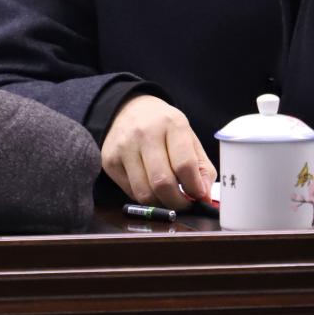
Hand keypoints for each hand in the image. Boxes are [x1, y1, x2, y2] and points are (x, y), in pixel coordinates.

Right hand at [101, 94, 216, 208]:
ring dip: (161, 203)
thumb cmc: (165, 128)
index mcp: (172, 124)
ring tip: (169, 198)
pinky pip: (130, 192)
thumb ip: (202, 167)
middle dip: (177, 202)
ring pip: (144, 192)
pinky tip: (151, 188)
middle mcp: (145, 133)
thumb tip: (204, 196)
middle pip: (162, 182)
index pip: (184, 164)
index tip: (199, 196)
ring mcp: (124, 147)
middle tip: (185, 204)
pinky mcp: (109, 160)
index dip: (194, 187)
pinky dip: (145, 197)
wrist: (131, 110)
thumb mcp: (189, 138)